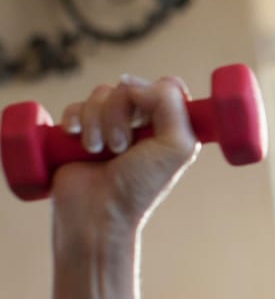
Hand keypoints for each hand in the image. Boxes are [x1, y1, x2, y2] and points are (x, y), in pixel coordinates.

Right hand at [50, 75, 200, 244]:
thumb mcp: (176, 145)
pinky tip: (77, 142)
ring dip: (97, 122)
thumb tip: (134, 84)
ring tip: (99, 151)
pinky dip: (75, 121)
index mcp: (171, 125)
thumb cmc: (139, 185)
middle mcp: (143, 122)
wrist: (96, 214)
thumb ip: (171, 104)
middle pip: (130, 86)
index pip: (166, 85)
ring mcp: (110, 125)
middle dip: (120, 113)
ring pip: (101, 93)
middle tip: (120, 147)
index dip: (152, 94)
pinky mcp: (80, 132)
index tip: (144, 119)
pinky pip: (76, 106)